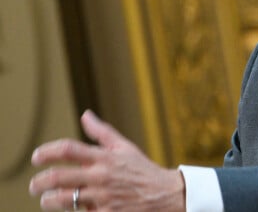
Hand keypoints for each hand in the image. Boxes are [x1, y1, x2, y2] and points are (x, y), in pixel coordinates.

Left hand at [29, 109, 184, 210]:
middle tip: (34, 185)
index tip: (36, 157)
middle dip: (40, 182)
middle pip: (59, 177)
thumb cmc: (141, 169)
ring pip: (62, 200)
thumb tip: (85, 115)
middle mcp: (100, 176)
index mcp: (104, 157)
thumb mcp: (124, 147)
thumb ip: (102, 132)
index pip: (68, 149)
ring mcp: (102, 198)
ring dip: (48, 201)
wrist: (163, 195)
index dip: (47, 152)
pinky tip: (68, 211)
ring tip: (47, 200)